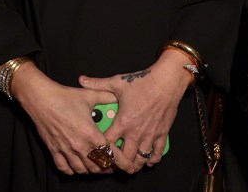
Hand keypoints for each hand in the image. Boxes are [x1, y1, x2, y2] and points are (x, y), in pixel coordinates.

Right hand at [10, 63, 129, 174]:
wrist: (41, 99)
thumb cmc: (64, 97)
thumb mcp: (89, 95)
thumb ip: (105, 96)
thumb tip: (116, 97)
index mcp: (91, 134)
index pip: (110, 154)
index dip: (119, 161)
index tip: (124, 164)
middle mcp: (79, 146)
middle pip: (97, 166)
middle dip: (106, 167)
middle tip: (111, 164)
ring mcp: (66, 150)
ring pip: (82, 170)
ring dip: (91, 170)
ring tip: (96, 166)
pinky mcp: (54, 150)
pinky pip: (64, 168)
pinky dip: (72, 170)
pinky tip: (77, 166)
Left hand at [78, 51, 193, 172]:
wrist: (166, 82)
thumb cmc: (142, 82)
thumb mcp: (117, 82)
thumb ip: (98, 84)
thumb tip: (81, 80)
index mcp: (123, 122)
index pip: (108, 143)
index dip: (101, 150)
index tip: (97, 152)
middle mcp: (136, 132)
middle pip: (125, 157)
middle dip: (118, 164)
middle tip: (113, 165)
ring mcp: (150, 135)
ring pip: (141, 158)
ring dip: (134, 165)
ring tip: (129, 167)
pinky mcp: (162, 134)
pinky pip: (158, 152)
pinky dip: (153, 160)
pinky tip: (148, 162)